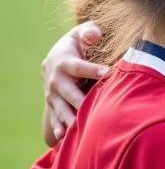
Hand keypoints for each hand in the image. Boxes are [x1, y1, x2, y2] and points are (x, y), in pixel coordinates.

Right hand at [42, 22, 106, 141]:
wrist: (58, 57)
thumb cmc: (79, 43)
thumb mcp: (82, 33)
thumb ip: (89, 32)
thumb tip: (94, 35)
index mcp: (64, 61)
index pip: (78, 66)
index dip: (91, 69)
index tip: (107, 72)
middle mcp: (56, 79)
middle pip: (68, 92)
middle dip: (79, 100)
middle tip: (93, 109)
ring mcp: (52, 94)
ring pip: (60, 108)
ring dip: (69, 118)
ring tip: (79, 127)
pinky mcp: (53, 105)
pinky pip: (54, 118)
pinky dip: (58, 127)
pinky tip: (63, 137)